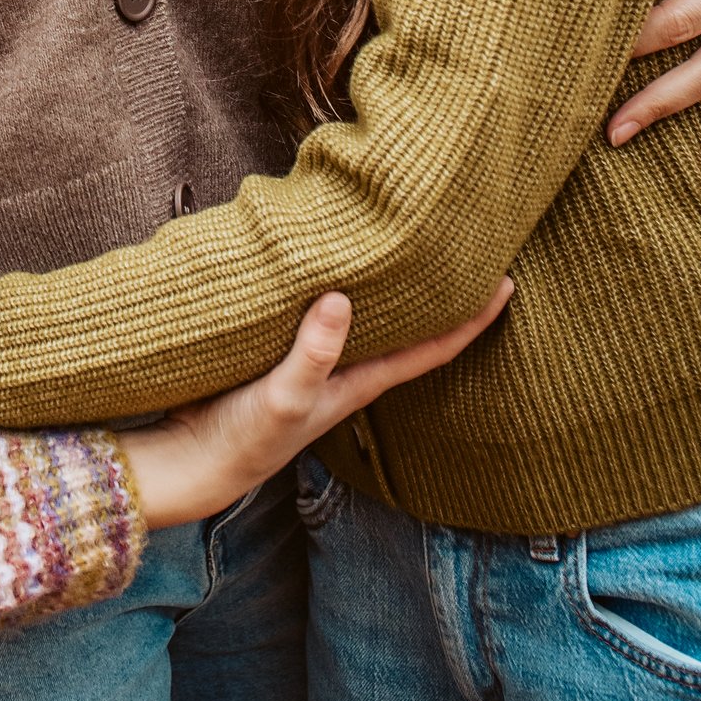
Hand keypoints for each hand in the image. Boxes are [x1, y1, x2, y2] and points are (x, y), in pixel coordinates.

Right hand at [118, 282, 513, 529]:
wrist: (194, 457)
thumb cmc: (245, 439)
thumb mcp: (284, 397)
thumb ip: (314, 353)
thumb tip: (342, 298)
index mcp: (359, 383)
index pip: (430, 349)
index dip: (470, 321)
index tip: (506, 285)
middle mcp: (345, 368)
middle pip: (407, 328)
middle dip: (438, 295)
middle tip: (464, 248)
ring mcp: (314, 359)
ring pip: (366, 316)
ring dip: (387, 286)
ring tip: (407, 242)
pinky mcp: (280, 346)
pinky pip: (319, 310)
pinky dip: (333, 285)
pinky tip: (325, 259)